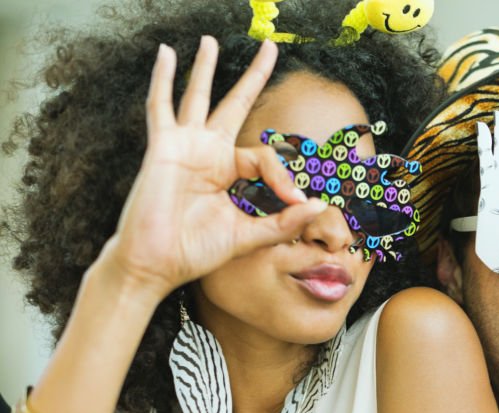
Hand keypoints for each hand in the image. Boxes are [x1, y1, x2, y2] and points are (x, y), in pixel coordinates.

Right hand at [104, 37, 326, 297]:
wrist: (157, 264)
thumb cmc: (196, 252)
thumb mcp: (249, 236)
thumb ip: (283, 221)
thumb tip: (320, 205)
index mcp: (227, 172)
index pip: (263, 157)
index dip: (283, 176)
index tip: (293, 200)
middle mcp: (207, 154)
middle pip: (234, 105)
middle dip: (253, 76)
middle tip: (269, 46)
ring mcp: (184, 147)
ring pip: (198, 97)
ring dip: (204, 68)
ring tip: (210, 40)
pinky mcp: (164, 148)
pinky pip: (161, 107)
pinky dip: (162, 80)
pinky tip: (166, 54)